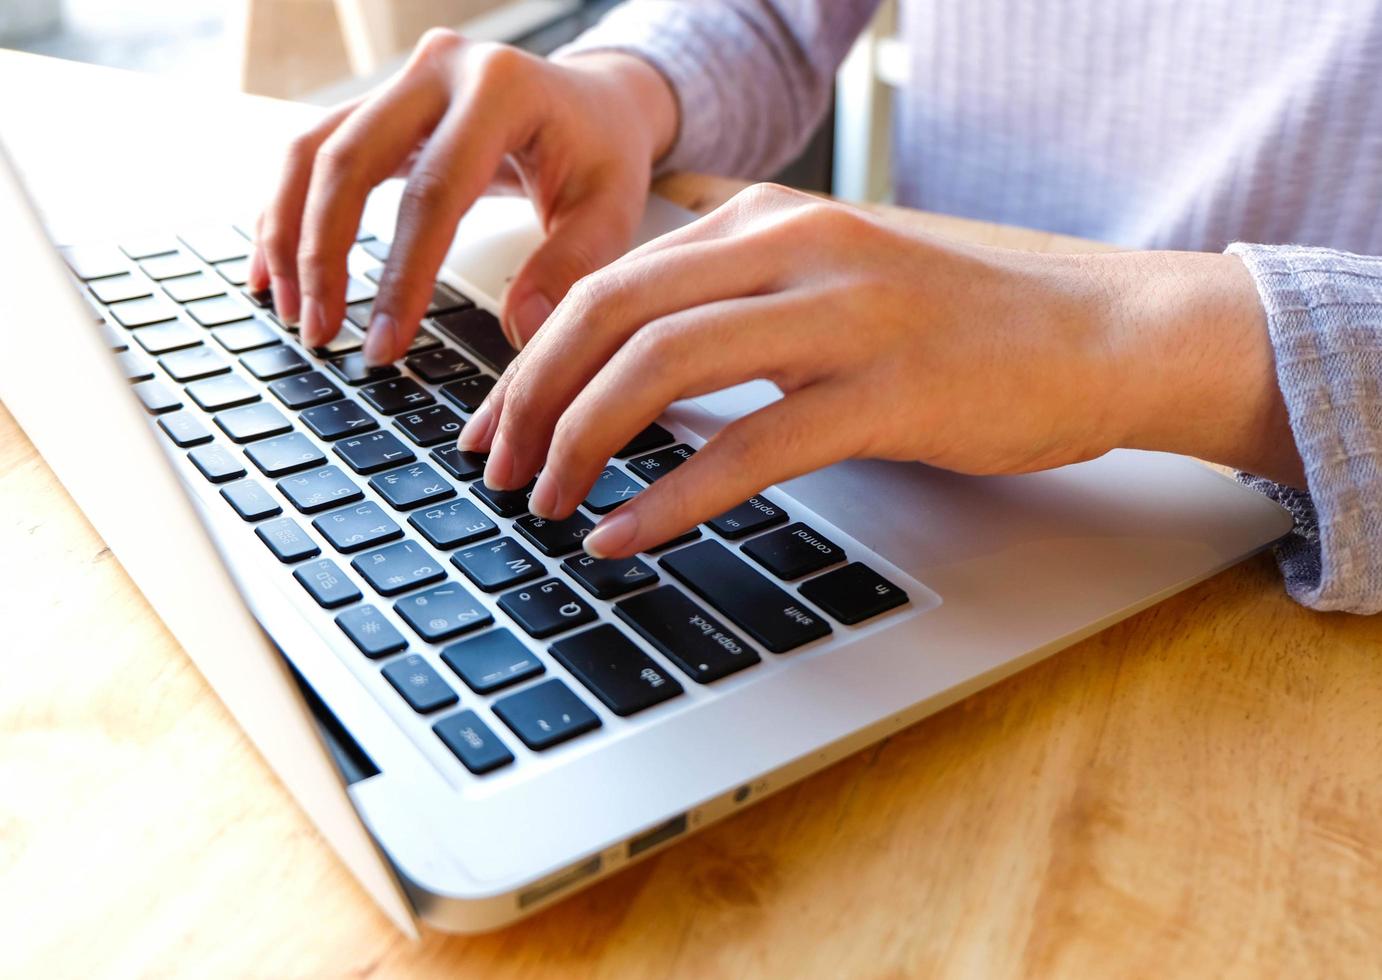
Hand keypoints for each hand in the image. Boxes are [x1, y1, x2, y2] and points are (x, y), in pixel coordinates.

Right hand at [247, 30, 676, 361]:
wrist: (595, 101)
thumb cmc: (603, 153)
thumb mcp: (613, 210)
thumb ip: (572, 268)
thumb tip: (521, 330)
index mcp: (501, 89)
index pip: (433, 193)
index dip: (402, 275)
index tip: (385, 344)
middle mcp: (439, 70)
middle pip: (349, 161)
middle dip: (323, 256)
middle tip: (321, 334)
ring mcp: (401, 80)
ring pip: (314, 151)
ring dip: (290, 235)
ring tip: (293, 311)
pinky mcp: (379, 105)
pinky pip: (313, 152)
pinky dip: (287, 211)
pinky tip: (276, 271)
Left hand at [458, 183, 1301, 557]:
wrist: (1099, 336)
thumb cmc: (956, 326)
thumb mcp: (826, 289)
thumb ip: (731, 312)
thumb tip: (626, 375)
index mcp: (765, 221)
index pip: (608, 278)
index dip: (531, 357)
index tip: (496, 421)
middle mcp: (791, 246)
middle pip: (611, 311)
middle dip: (531, 398)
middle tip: (497, 468)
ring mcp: (842, 313)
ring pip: (662, 365)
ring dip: (583, 441)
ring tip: (547, 504)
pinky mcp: (888, 390)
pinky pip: (749, 446)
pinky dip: (671, 498)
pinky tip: (626, 535)